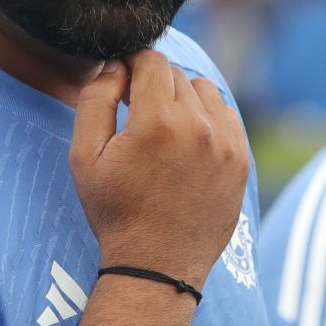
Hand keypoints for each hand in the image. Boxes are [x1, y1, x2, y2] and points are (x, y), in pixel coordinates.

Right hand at [69, 51, 248, 289]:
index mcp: (157, 121)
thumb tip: (115, 65)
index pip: (151, 60)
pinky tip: (187, 141)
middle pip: (176, 75)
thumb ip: (95, 100)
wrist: (158, 264)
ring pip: (204, 91)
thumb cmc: (116, 211)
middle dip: (154, 85)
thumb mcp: (85, 157)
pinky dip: (206, 118)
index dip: (132, 64)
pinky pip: (226, 115)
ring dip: (183, 98)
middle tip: (137, 114)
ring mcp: (226, 143)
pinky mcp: (241, 159)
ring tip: (163, 128)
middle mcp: (197, 126)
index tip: (123, 81)